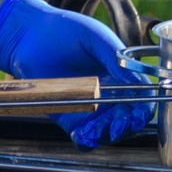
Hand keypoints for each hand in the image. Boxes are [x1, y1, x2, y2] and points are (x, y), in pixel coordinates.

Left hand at [0, 0, 152, 147]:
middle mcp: (110, 94)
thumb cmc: (64, 30)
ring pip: (108, 132)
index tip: (136, 116)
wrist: (29, 36)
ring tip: (94, 130)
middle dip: (125, 126)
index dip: (143, 110)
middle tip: (116, 126)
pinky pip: (84, 138)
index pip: (142, 98)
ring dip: (106, 135)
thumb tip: (138, 83)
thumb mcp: (95, 38)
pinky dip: (87, 141)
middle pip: (128, 120)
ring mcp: (90, 108)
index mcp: (122, 75)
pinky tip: (82, 134)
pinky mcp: (70, 117)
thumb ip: (117, 60)